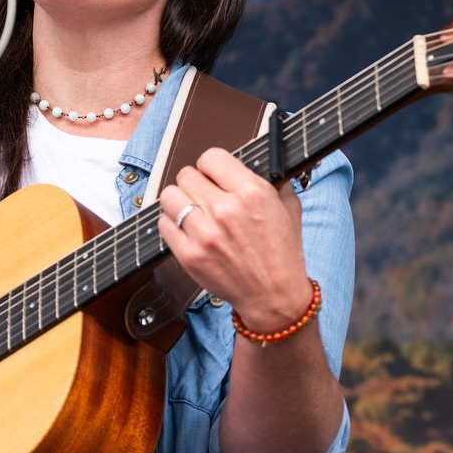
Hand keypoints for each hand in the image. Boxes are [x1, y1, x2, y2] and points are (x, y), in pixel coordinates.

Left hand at [157, 147, 314, 332]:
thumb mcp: (288, 207)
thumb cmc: (282, 254)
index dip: (211, 166)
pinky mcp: (189, 255)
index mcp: (252, 193)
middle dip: (194, 183)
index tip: (213, 175)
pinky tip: (186, 230)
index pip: (211, 157)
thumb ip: (270, 180)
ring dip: (179, 201)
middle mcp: (226, 210)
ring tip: (191, 211)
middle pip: (186, 175)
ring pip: (169, 196)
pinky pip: (163, 224)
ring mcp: (204, 234)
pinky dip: (171, 224)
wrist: (274, 295)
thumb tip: (251, 164)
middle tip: (203, 196)